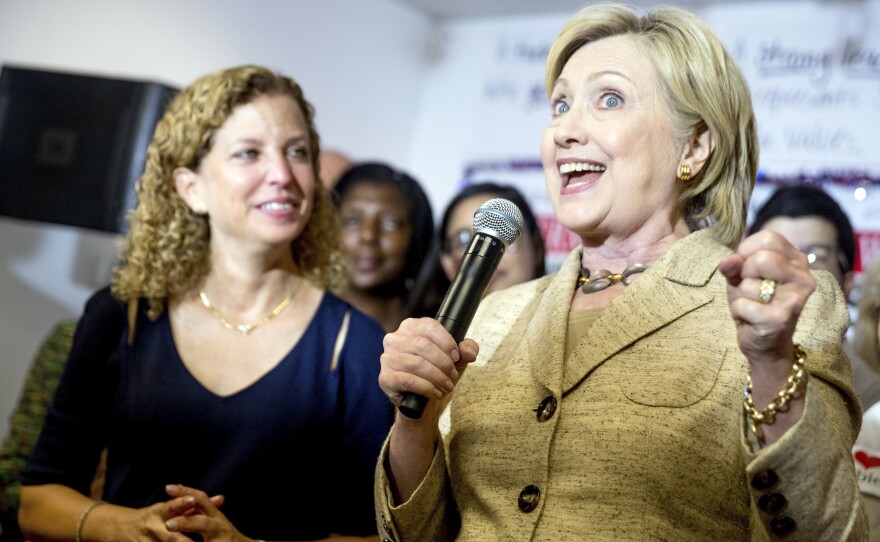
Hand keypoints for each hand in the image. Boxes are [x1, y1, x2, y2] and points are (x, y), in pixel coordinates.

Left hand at [163, 484, 249, 540]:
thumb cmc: (224, 535)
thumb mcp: (215, 520)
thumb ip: (201, 508)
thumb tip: (184, 491)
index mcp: (215, 516)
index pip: (201, 500)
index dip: (186, 492)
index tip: (168, 488)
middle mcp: (219, 527)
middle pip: (203, 523)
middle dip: (185, 523)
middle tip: (168, 524)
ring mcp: (221, 540)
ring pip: (206, 536)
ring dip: (187, 540)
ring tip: (172, 537)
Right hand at [379, 318, 478, 417]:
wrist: (421, 401)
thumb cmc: (437, 373)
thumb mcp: (456, 359)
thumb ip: (467, 349)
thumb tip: (468, 351)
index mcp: (410, 327)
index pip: (429, 326)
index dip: (447, 342)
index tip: (457, 357)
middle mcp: (394, 339)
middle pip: (423, 345)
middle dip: (443, 363)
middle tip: (452, 376)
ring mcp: (387, 358)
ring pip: (416, 363)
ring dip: (437, 377)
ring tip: (447, 386)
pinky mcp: (385, 378)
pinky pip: (408, 380)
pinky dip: (426, 388)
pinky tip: (435, 393)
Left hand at [718, 230, 814, 365]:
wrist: (767, 346)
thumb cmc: (755, 304)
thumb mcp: (742, 279)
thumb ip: (734, 265)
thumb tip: (728, 261)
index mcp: (797, 260)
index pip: (768, 238)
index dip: (746, 250)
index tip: (744, 266)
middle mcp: (803, 277)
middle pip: (761, 258)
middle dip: (743, 273)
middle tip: (749, 288)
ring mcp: (794, 299)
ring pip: (748, 284)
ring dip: (740, 296)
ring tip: (751, 305)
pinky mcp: (780, 318)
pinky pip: (742, 305)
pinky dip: (738, 312)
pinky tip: (751, 319)